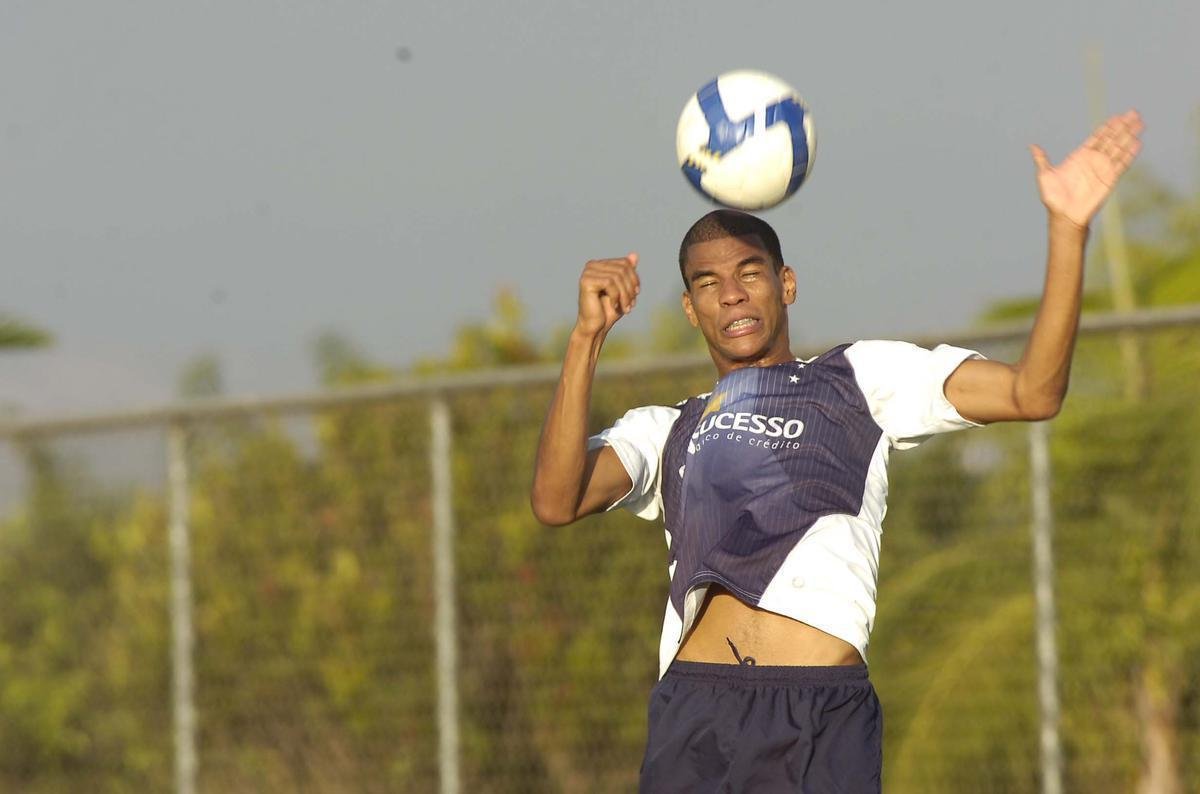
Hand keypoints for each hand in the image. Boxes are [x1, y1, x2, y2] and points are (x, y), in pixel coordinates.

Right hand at [576, 254, 639, 335]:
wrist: (595, 327)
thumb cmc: (608, 310)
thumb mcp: (623, 290)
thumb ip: (627, 272)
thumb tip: (635, 254)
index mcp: (600, 265)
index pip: (625, 263)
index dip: (634, 278)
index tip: (636, 293)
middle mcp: (592, 265)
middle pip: (622, 269)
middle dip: (630, 288)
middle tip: (631, 304)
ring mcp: (588, 272)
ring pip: (617, 276)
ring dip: (625, 294)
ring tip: (626, 308)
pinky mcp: (586, 281)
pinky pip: (609, 282)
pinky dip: (616, 296)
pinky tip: (614, 305)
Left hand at [1030, 110, 1142, 228]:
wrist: (1064, 215)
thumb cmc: (1053, 198)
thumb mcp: (1045, 175)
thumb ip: (1042, 160)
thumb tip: (1032, 146)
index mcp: (1079, 157)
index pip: (1097, 138)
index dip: (1107, 127)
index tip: (1117, 117)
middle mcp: (1093, 160)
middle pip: (1111, 139)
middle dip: (1122, 126)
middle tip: (1133, 113)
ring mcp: (1102, 169)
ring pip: (1119, 148)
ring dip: (1129, 136)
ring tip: (1140, 123)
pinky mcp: (1109, 179)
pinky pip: (1121, 164)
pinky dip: (1129, 154)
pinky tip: (1137, 143)